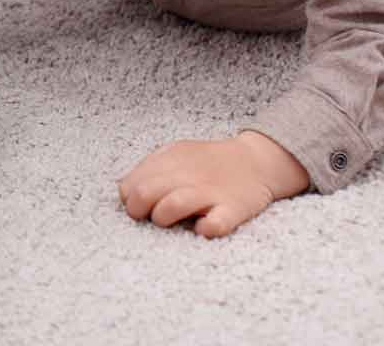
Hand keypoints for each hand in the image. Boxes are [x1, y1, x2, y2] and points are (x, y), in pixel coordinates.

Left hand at [117, 131, 309, 238]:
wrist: (257, 160)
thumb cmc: (209, 162)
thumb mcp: (176, 153)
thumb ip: (151, 168)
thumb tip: (126, 190)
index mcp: (169, 160)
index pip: (130, 184)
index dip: (129, 198)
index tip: (139, 205)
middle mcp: (186, 175)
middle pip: (145, 194)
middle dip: (138, 211)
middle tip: (149, 217)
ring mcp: (210, 192)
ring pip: (172, 206)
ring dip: (163, 218)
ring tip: (170, 221)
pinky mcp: (234, 209)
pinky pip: (215, 224)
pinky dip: (205, 229)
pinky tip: (201, 228)